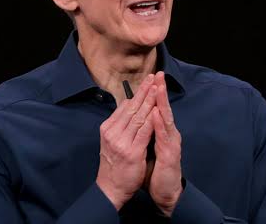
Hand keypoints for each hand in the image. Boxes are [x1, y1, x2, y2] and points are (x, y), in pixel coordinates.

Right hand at [96, 74, 156, 209]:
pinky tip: (158, 110)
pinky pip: (144, 132)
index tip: (147, 81)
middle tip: (154, 77)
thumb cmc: (114, 166)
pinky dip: (152, 120)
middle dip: (145, 91)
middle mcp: (112, 132)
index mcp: (108, 128)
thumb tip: (128, 109)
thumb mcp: (111, 142)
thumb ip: (119, 126)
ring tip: (157, 88)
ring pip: (138, 117)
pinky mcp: (131, 152)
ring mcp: (121, 142)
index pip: (125, 106)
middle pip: (131, 107)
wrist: (110, 188)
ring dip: (149, 101)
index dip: (138, 92)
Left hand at [148, 71, 182, 216]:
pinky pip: (165, 137)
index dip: (154, 93)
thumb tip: (134, 116)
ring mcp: (171, 144)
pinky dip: (161, 124)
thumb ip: (144, 131)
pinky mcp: (171, 155)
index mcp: (162, 132)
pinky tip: (158, 114)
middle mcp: (168, 135)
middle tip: (158, 73)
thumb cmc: (154, 169)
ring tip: (159, 87)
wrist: (164, 192)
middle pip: (163, 109)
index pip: (156, 108)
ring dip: (162, 103)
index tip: (151, 77)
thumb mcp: (146, 146)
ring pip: (166, 120)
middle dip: (159, 91)